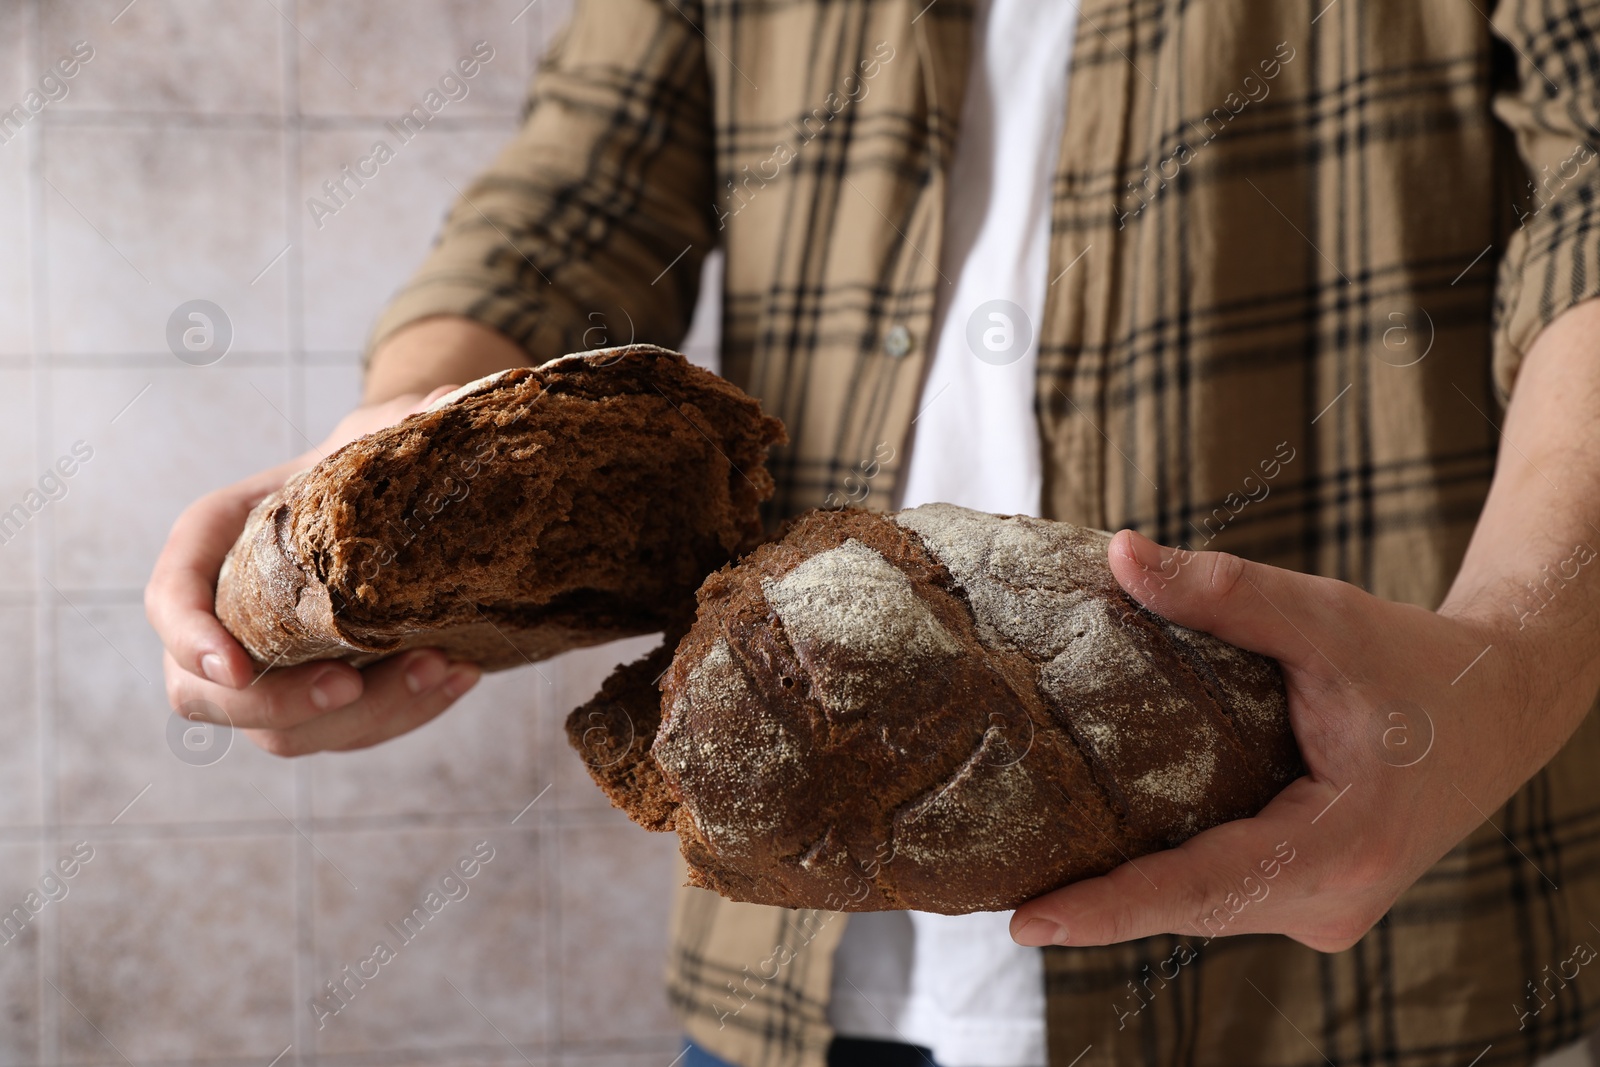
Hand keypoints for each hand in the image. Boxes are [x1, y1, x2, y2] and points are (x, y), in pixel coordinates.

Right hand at [145, 387, 482, 757]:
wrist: (397, 500)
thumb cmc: (366, 461)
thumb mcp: (379, 432)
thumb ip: (403, 420)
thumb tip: (450, 399)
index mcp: (215, 541)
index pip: (171, 599)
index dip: (191, 638)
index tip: (234, 665)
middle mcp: (223, 617)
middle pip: (208, 694)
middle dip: (279, 702)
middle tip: (352, 686)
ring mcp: (269, 670)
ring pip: (285, 730)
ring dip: (363, 715)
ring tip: (443, 668)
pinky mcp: (321, 700)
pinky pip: (345, 733)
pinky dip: (403, 715)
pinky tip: (461, 674)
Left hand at [1009, 528, 1574, 951]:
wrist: (1500, 707)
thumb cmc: (1414, 663)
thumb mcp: (1323, 617)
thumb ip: (1223, 592)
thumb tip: (1122, 556)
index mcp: (1343, 844)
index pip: (1204, 887)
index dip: (1112, 908)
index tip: (1030, 922)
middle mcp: (1334, 896)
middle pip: (1196, 908)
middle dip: (1104, 906)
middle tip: (1009, 902)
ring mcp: (1326, 906)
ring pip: (1211, 907)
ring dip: (1135, 895)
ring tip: (1041, 887)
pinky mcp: (1316, 894)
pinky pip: (1229, 894)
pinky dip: (1173, 878)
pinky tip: (1110, 860)